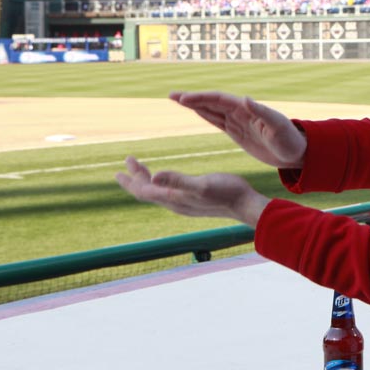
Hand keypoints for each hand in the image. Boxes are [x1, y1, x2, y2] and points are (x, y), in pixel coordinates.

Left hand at [115, 156, 269, 226]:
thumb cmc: (226, 192)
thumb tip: (154, 176)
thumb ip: (178, 181)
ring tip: (141, 170)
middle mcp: (175, 204)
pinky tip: (166, 180)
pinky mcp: (193, 202)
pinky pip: (168, 193)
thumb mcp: (201, 184)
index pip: (144, 190)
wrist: (246, 205)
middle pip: (147, 192)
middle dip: (134, 179)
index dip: (132, 178)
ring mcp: (184, 204)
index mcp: (173, 199)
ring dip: (146, 181)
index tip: (124, 164)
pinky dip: (160, 184)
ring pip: (157, 193)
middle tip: (125, 164)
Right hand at [169, 91, 306, 169]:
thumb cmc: (289, 140)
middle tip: (172, 95)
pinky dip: (205, 114)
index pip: (220, 100)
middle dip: (192, 98)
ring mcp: (238, 121)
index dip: (201, 98)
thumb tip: (245, 99)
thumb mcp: (277, 127)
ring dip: (195, 104)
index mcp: (247, 110)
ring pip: (212, 110)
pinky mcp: (238, 132)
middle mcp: (241, 112)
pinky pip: (218, 121)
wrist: (296, 152)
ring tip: (177, 99)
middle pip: (212, 102)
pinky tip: (196, 111)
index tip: (183, 99)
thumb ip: (262, 112)